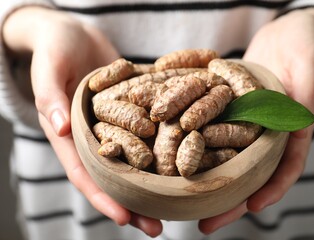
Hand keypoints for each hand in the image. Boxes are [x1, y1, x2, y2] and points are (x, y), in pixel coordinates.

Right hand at [3, 7, 161, 236]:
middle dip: (136, 203)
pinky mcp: (132, 111)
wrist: (75, 33)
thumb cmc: (55, 48)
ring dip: (154, 181)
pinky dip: (163, 145)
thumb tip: (60, 129)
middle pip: (116, 177)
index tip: (125, 219)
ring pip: (136, 159)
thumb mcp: (48, 69)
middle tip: (157, 228)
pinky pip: (149, 131)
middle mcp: (95, 137)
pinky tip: (184, 156)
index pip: (86, 175)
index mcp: (71, 136)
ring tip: (177, 202)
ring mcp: (116, 125)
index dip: (104, 198)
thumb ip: (51, 98)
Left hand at [199, 8, 313, 233]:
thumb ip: (303, 102)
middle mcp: (262, 136)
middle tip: (205, 225)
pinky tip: (173, 154)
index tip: (252, 207)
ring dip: (203, 178)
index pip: (282, 169)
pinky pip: (207, 127)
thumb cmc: (307, 51)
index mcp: (287, 135)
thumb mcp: (310, 75)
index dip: (269, 190)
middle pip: (245, 172)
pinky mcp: (225, 111)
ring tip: (181, 201)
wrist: (287, 35)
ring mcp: (242, 125)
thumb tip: (298, 126)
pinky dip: (192, 142)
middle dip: (226, 199)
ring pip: (222, 155)